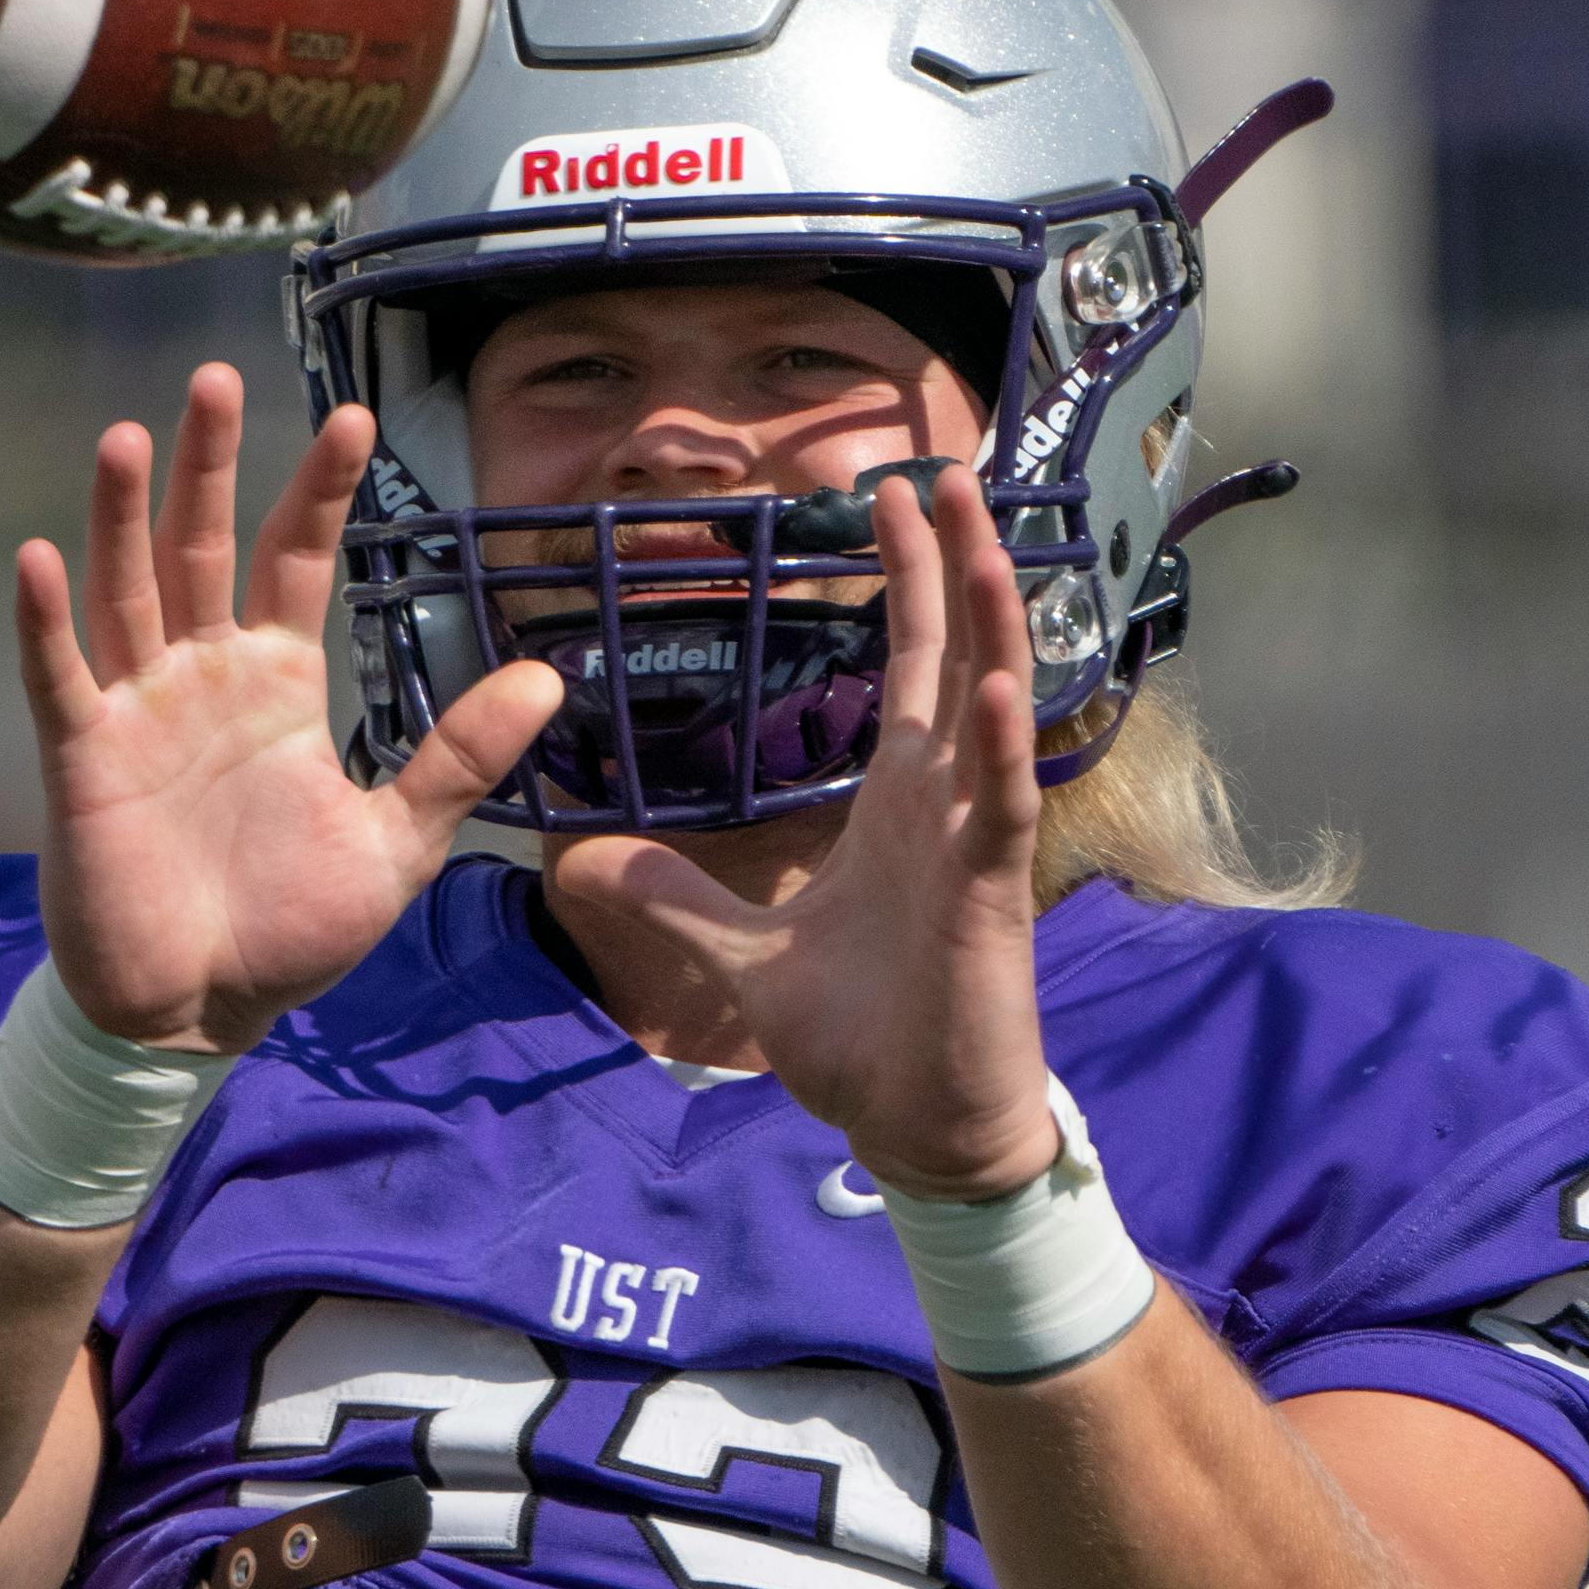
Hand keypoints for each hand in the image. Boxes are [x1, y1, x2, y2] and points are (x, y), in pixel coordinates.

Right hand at [16, 364, 562, 1052]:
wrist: (204, 1012)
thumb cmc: (290, 926)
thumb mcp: (396, 841)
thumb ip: (459, 757)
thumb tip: (548, 678)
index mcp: (279, 685)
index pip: (298, 561)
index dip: (320, 492)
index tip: (355, 418)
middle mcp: (205, 677)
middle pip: (204, 548)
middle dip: (211, 465)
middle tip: (217, 378)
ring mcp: (140, 712)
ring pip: (128, 589)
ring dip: (125, 516)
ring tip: (133, 436)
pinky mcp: (85, 761)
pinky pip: (60, 678)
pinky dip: (47, 622)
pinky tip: (41, 557)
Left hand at [558, 468, 1058, 1198]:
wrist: (912, 1120)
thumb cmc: (855, 1033)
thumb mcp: (741, 951)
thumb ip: (673, 897)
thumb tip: (586, 862)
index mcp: (896, 800)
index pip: (904, 665)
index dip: (906, 580)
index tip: (892, 499)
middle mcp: (942, 801)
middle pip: (953, 655)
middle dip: (953, 563)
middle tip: (946, 469)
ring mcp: (972, 841)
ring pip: (990, 709)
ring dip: (991, 625)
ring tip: (985, 540)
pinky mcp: (990, 894)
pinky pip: (1001, 805)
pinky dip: (1001, 747)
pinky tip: (996, 686)